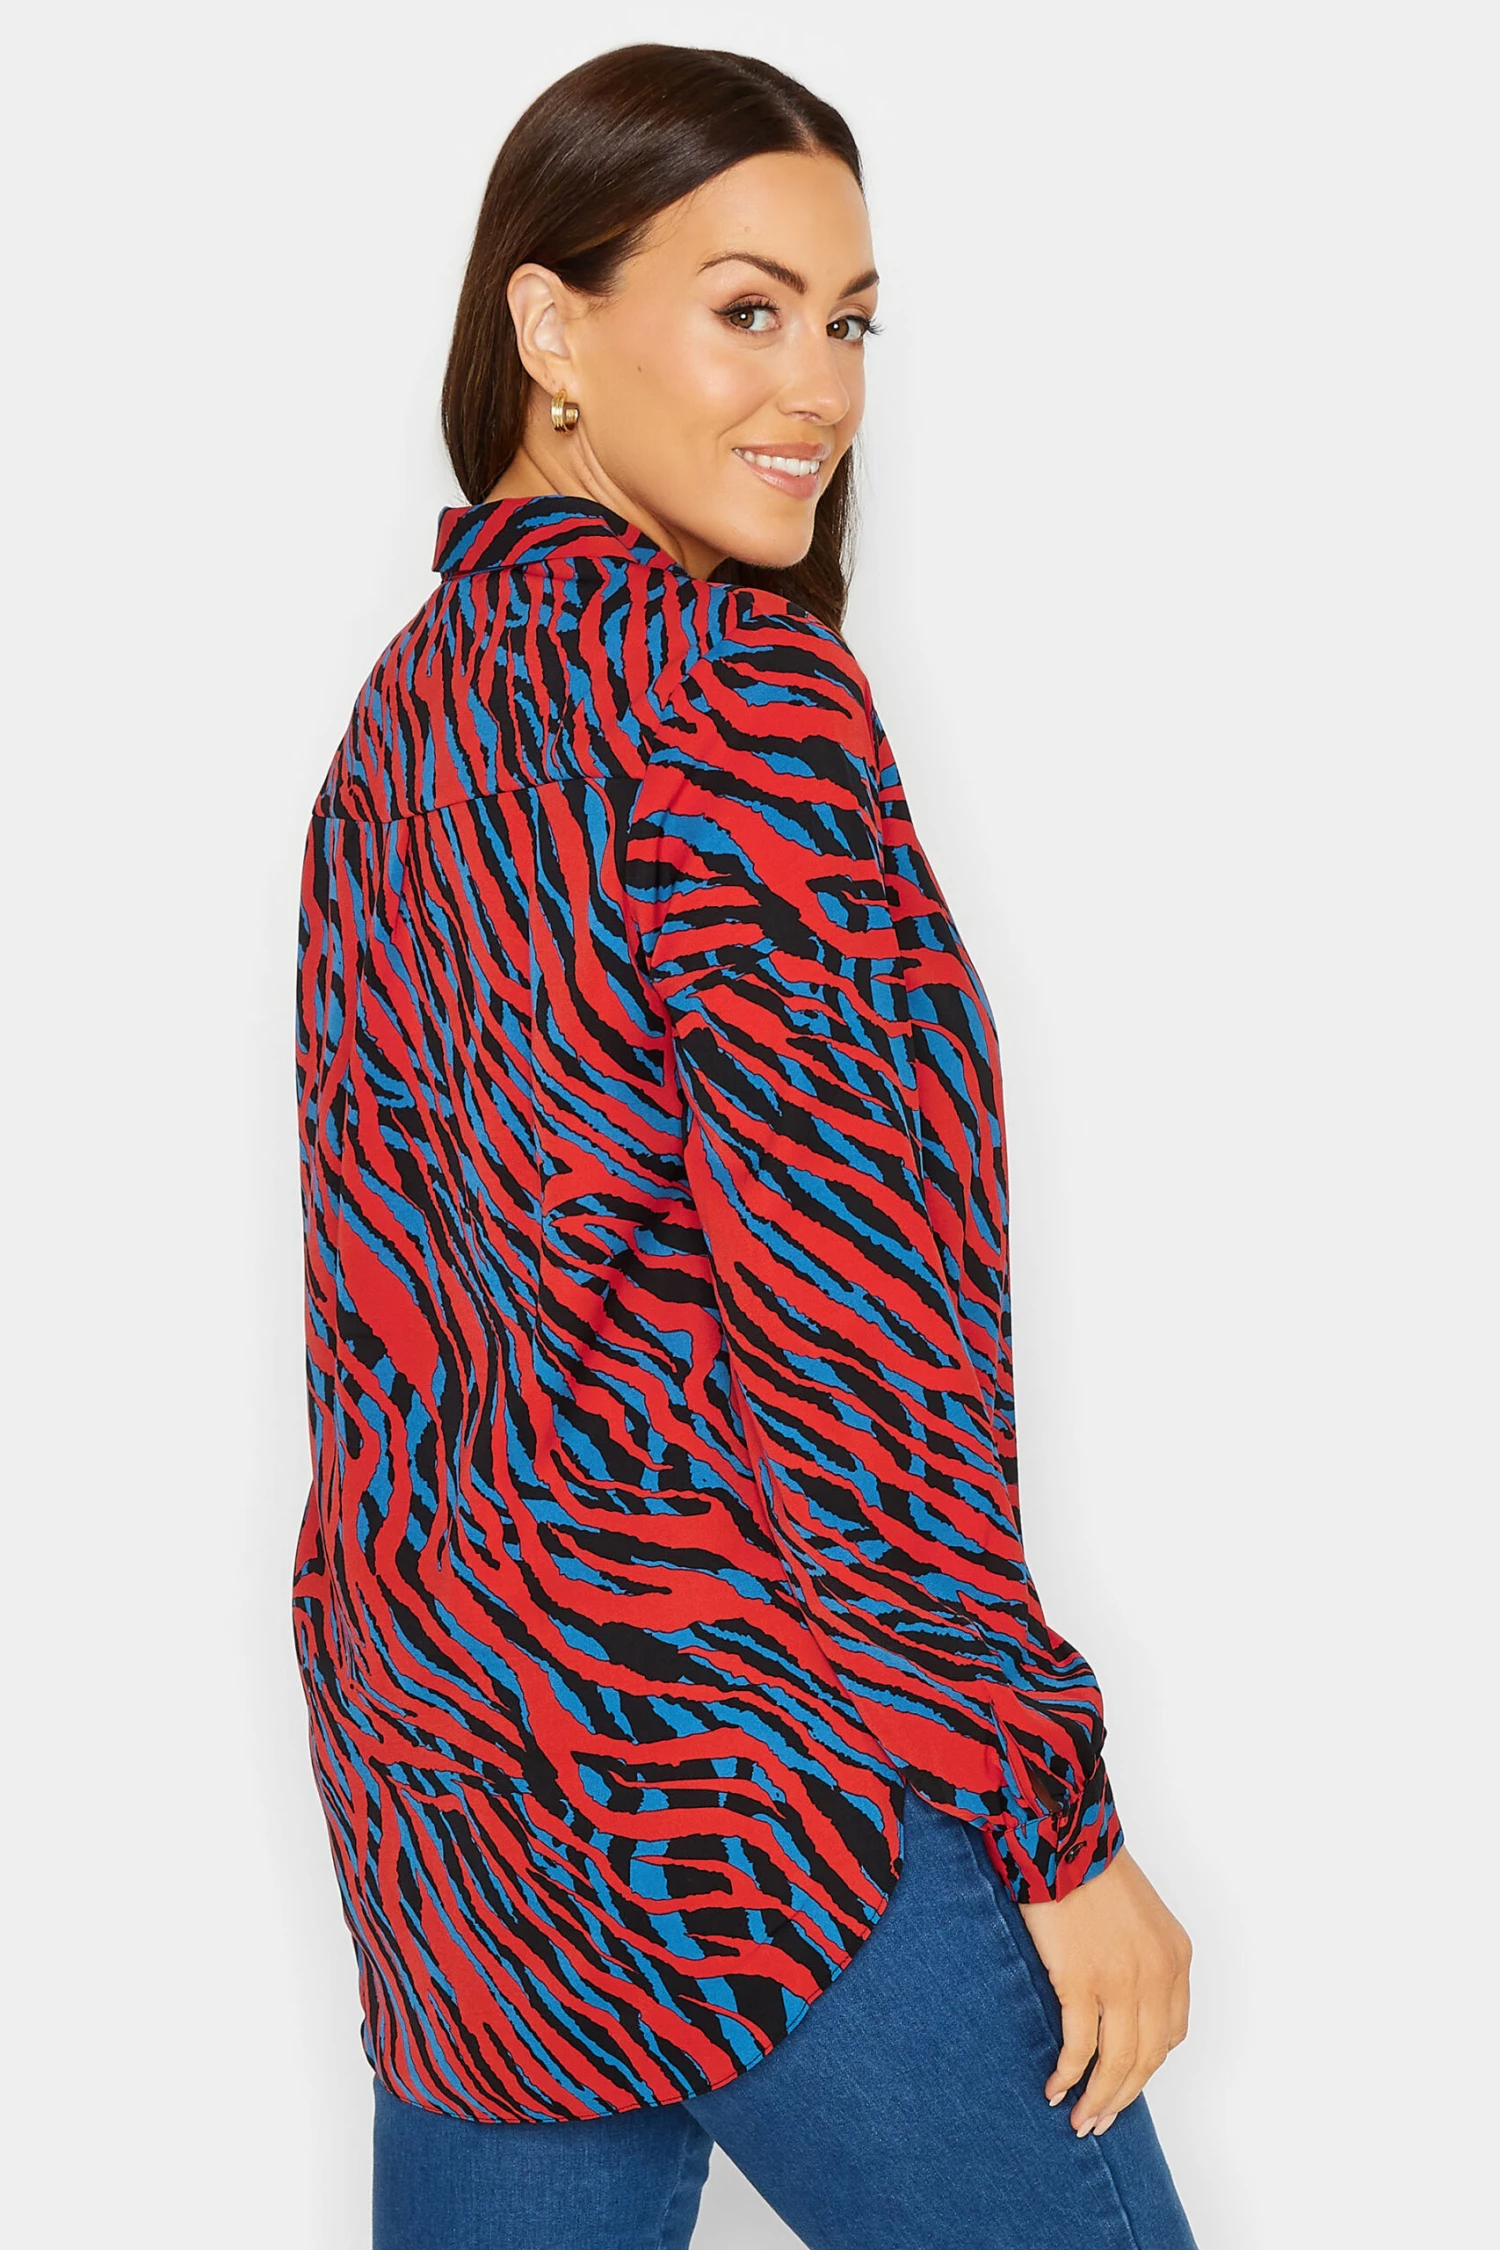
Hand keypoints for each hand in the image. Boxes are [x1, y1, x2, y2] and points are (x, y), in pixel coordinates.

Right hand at [1017, 1847, 1191, 2136]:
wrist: (1061, 1833)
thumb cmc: (1088, 1865)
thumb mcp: (1137, 1915)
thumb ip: (1139, 1958)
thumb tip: (1118, 2005)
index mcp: (1175, 1958)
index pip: (1172, 2033)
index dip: (1147, 2065)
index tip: (1125, 2080)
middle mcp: (1157, 1974)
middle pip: (1148, 2057)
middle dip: (1124, 2096)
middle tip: (1100, 2120)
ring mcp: (1121, 1980)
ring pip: (1118, 2062)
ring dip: (1099, 2099)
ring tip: (1080, 2119)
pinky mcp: (1081, 1980)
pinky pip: (1080, 2046)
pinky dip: (1070, 2075)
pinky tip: (1056, 2089)